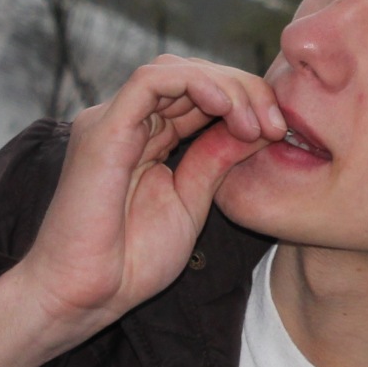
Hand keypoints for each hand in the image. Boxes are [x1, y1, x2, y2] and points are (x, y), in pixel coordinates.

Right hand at [0, 55, 282, 366]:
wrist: (86, 295)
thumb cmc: (131, 261)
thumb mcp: (192, 201)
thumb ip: (218, 159)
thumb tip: (260, 125)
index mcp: (147, 138)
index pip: (200, 95)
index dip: (245, 102)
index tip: (281, 132)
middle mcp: (127, 122)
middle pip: (192, 76)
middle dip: (244, 90)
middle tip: (277, 124)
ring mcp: (112, 121)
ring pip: (175, 70)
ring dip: (226, 87)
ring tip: (255, 122)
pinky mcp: (103, 128)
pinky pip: (151, 82)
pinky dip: (195, 84)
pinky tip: (225, 106)